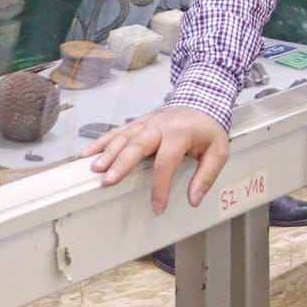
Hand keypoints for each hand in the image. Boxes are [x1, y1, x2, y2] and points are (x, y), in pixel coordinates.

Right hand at [81, 105, 229, 213]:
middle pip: (138, 144)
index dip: (161, 186)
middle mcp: (160, 126)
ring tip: (95, 169)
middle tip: (108, 180)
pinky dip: (101, 142)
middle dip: (121, 163)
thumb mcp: (219, 151)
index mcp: (180, 133)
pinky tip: (87, 153)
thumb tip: (194, 199)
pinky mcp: (138, 123)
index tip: (158, 206)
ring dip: (108, 152)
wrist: (202, 100)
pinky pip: (117, 131)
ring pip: (124, 136)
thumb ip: (207, 175)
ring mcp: (147, 122)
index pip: (167, 161)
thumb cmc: (208, 129)